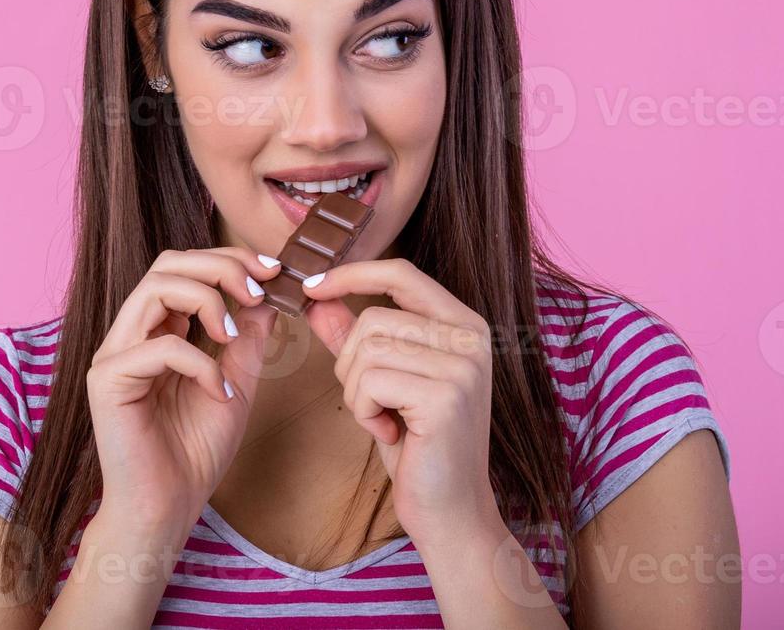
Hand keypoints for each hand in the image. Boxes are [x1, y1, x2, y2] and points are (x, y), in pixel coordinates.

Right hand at [86, 247, 278, 530]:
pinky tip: (217, 393)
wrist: (168, 509)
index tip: (272, 273)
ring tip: (233, 335)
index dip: (228, 260)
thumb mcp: (236, 386)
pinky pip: (159, 347)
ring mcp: (115, 355)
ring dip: (207, 300)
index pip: (184, 268)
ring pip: (155, 289)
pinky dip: (200, 363)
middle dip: (220, 266)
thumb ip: (245, 342)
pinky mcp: (108, 381)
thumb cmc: (195, 453)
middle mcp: (131, 335)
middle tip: (258, 290)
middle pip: (167, 264)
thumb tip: (266, 298)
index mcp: (157, 331)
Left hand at [302, 259, 497, 543]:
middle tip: (374, 403)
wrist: (450, 511)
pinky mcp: (445, 396)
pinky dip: (364, 411)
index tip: (312, 287)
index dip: (352, 273)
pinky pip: (370, 381)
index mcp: (464, 324)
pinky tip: (390, 434)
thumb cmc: (417, 447)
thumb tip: (319, 297)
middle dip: (351, 363)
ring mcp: (462, 365)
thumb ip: (355, 337)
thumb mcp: (383, 382)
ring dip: (358, 392)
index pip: (401, 273)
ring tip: (385, 420)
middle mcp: (471, 336)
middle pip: (373, 318)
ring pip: (367, 350)